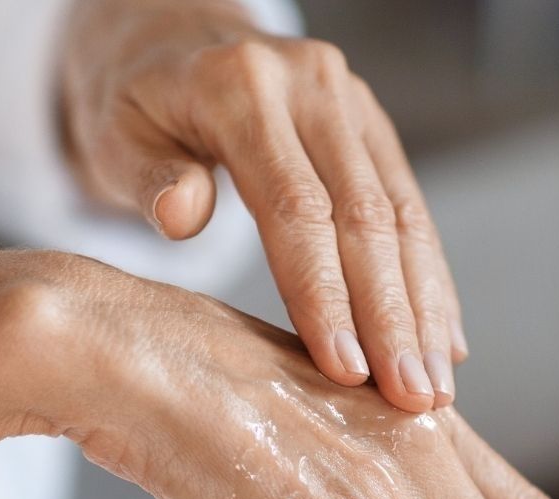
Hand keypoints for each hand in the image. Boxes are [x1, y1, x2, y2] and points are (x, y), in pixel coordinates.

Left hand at [63, 0, 465, 412]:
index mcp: (243, 88)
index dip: (324, 293)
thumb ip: (148, 177)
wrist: (165, 37)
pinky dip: (427, 278)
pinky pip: (409, 207)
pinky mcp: (369, 124)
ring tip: (434, 389)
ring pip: (403, 215)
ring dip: (423, 307)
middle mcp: (311, 85)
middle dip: (392, 317)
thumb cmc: (131, 103)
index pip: (296, 207)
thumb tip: (183, 216)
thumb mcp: (113, 135)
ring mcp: (350, 101)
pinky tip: (444, 339)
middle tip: (412, 400)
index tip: (345, 369)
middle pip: (365, 216)